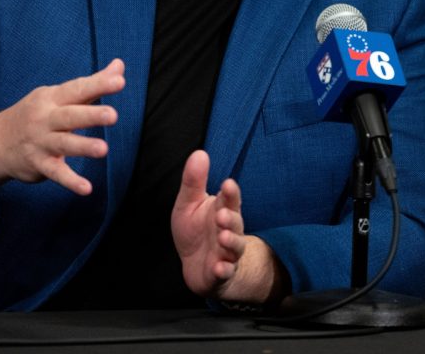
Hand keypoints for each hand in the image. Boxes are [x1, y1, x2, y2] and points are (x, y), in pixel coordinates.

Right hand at [0, 58, 124, 193]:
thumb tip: (120, 66)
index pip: (77, 89)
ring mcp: (41, 142)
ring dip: (83, 147)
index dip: (98, 84)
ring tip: (104, 149)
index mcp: (52, 98)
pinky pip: (57, 173)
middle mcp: (46, 118)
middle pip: (70, 115)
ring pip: (64, 144)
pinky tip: (86, 189)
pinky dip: (71, 181)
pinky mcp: (39, 165)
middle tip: (112, 115)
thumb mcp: (58, 95)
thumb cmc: (37, 114)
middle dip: (91, 114)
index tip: (120, 81)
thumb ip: (91, 84)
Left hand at [171, 150, 246, 298]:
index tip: (227, 184)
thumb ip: (194, 181)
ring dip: (231, 242)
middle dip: (231, 219)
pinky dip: (224, 270)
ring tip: (223, 237)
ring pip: (234, 248)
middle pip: (235, 223)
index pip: (229, 200)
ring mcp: (226, 253)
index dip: (231, 193)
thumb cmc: (196, 230)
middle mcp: (228, 231)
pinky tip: (219, 267)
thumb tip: (199, 153)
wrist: (197, 266)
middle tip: (222, 214)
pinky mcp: (221, 273)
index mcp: (221, 210)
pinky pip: (225, 272)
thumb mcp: (189, 203)